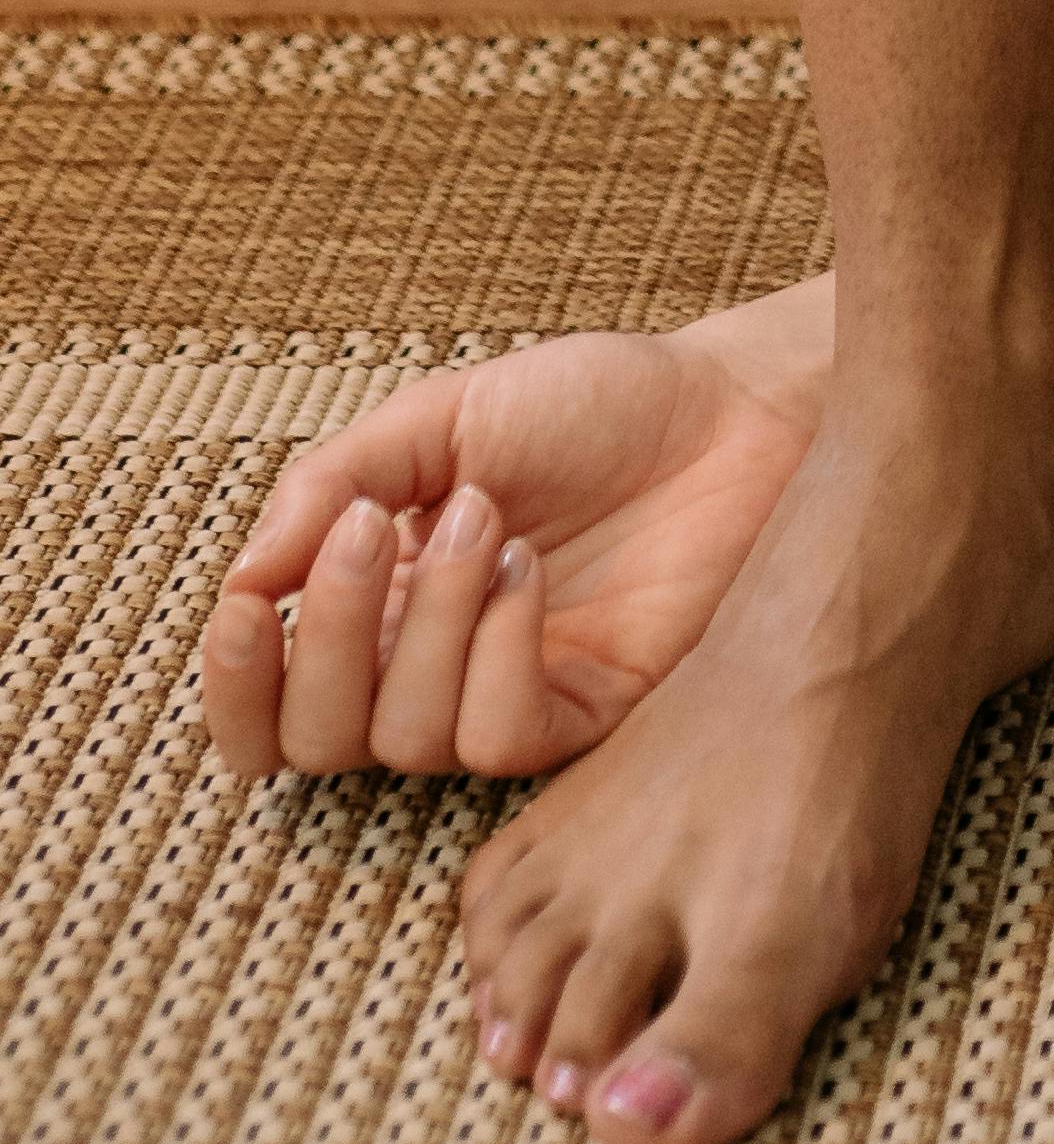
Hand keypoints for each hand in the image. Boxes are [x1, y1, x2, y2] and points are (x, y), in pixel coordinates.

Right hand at [199, 301, 827, 785]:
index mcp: (375, 601)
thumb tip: (245, 576)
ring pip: (401, 738)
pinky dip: (495, 652)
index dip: (233, 682)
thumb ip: (333, 482)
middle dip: (322, 636)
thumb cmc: (593, 405)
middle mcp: (424, 668)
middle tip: (374, 527)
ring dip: (427, 621)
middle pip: (313, 738)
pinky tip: (531, 572)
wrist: (731, 405)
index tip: (242, 604)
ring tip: (487, 518)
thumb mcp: (443, 415)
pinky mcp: (581, 717)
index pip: (265, 704)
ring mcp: (500, 699)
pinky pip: (495, 735)